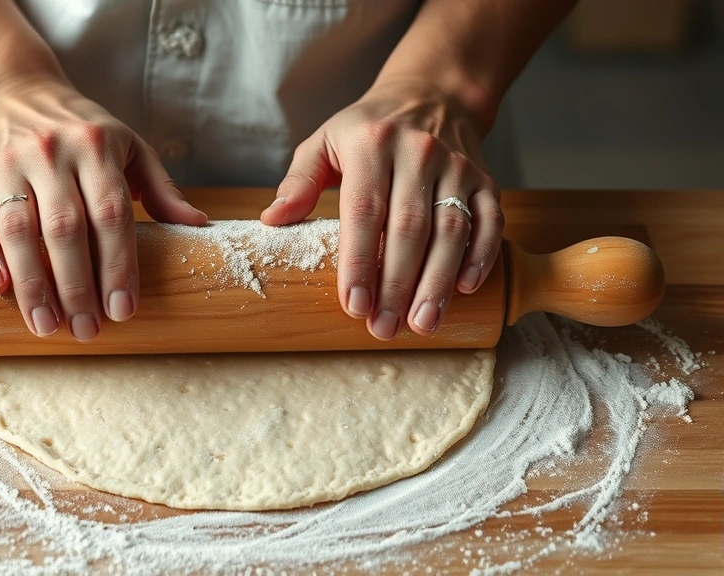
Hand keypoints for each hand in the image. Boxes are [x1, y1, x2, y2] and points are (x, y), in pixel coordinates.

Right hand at [0, 76, 207, 340]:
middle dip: (77, 285)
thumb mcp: (128, 146)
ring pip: (18, 229)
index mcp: (95, 146)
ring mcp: (6, 163)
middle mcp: (49, 152)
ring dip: (33, 284)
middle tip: (87, 330)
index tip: (123, 310)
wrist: (8, 93)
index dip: (119, 265)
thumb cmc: (80, 130)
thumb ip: (161, 187)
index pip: (111, 213)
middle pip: (65, 228)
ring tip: (47, 325)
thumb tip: (199, 226)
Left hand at [260, 78, 503, 339]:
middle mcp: (418, 152)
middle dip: (396, 285)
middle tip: (383, 327)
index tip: (353, 304)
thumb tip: (272, 221)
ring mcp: (457, 166)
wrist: (433, 93)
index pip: (364, 211)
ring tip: (421, 323)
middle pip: (409, 228)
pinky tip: (464, 289)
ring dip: (437, 282)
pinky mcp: (486, 179)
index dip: (359, 261)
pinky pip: (490, 221)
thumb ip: (298, 181)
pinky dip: (480, 256)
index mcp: (371, 144)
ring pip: (450, 230)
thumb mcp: (324, 141)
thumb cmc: (368, 128)